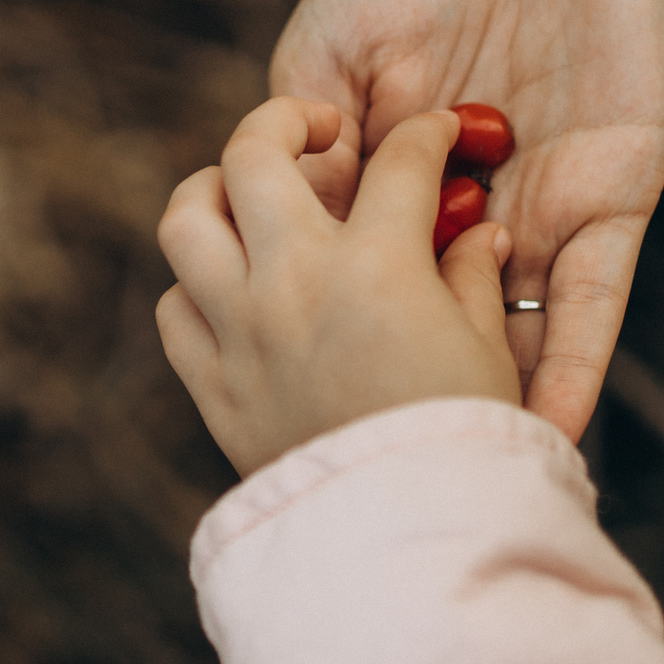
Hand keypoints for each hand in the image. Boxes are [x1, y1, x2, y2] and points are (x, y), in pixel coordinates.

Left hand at [156, 98, 521, 475]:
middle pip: (254, 153)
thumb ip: (474, 277)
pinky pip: (175, 309)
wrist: (407, 543)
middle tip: (315, 130)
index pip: (401, 162)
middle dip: (285, 120)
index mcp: (380, 265)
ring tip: (245, 193)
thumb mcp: (488, 351)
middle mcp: (296, 281)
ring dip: (212, 190)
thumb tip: (479, 233)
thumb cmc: (466, 446)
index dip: (428, 136)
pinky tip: (231, 287)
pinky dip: (196, 286)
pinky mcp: (214, 387)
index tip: (437, 134)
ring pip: (187, 219)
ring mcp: (242, 331)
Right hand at [271, 0, 663, 439]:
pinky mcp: (612, 196)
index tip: (315, 418)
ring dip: (501, 407)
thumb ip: (311, 140)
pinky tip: (559, 421)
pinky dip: (579, 359)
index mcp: (389, 181)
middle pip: (441, 326)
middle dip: (423, 398)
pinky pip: (595, 295)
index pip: (361, 280)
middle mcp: (466, 213)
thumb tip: (304, 227)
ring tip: (478, 486)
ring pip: (519, 333)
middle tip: (395, 476)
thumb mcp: (330, 48)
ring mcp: (539, 210)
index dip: (337, 342)